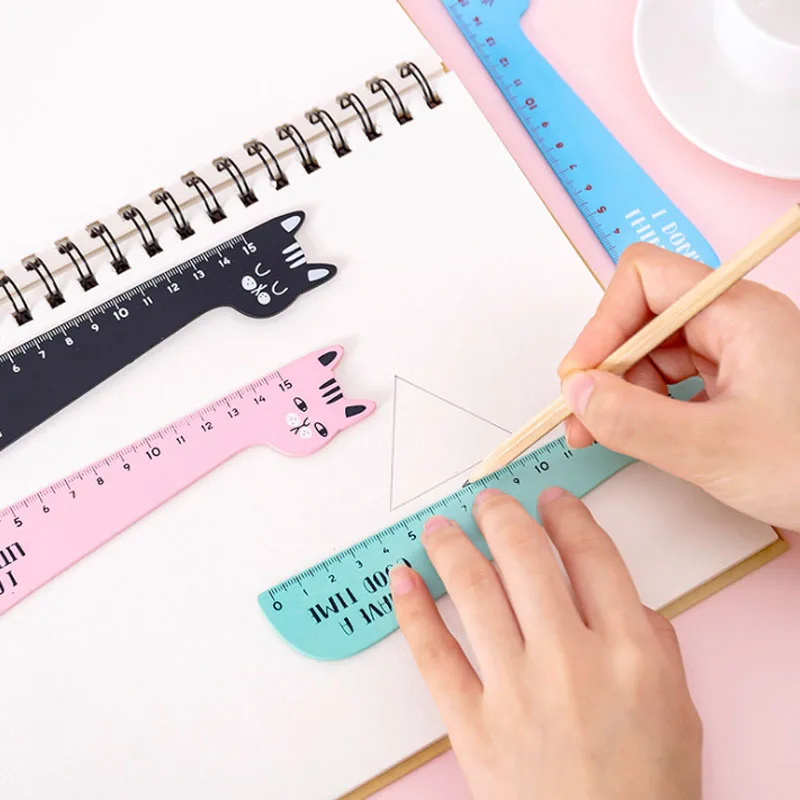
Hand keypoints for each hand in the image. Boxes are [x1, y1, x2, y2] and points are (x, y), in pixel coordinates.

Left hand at [391, 488, 700, 799]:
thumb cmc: (647, 793)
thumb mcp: (678, 709)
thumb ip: (652, 642)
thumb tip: (617, 593)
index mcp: (629, 652)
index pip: (591, 555)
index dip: (566, 516)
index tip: (550, 500)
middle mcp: (569, 659)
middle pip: (525, 557)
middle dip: (501, 516)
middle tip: (488, 501)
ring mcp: (515, 690)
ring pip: (474, 590)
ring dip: (451, 547)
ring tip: (441, 528)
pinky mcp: (471, 724)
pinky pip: (433, 654)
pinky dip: (412, 610)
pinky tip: (402, 580)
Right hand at [559, 243, 799, 531]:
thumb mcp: (713, 448)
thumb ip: (633, 420)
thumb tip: (579, 395)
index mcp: (738, 312)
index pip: (644, 279)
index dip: (603, 323)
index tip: (582, 375)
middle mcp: (736, 321)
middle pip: (643, 317)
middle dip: (608, 366)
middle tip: (584, 415)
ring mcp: (738, 351)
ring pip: (655, 351)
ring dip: (624, 390)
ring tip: (607, 433)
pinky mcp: (737, 381)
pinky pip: (675, 379)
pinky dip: (648, 405)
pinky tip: (642, 434)